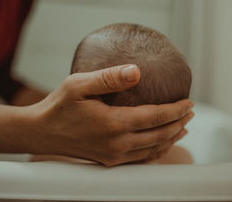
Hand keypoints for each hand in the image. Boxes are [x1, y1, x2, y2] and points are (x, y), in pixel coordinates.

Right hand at [28, 64, 193, 165]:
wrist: (40, 132)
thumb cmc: (59, 106)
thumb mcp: (79, 84)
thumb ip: (109, 77)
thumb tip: (137, 71)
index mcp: (113, 124)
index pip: (155, 117)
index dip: (176, 110)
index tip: (189, 101)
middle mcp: (117, 144)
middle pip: (159, 135)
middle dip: (179, 123)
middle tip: (191, 112)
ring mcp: (114, 155)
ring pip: (153, 149)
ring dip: (171, 137)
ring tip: (183, 126)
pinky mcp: (109, 160)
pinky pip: (141, 159)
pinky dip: (157, 151)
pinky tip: (162, 145)